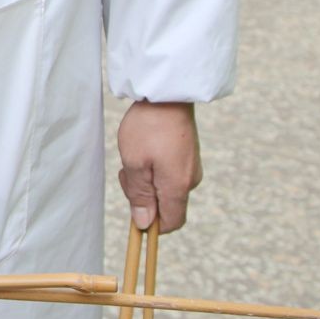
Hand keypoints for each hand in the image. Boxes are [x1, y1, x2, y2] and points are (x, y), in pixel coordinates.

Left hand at [117, 100, 201, 233]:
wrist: (168, 93)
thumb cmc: (148, 127)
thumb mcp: (135, 163)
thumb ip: (140, 196)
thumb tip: (145, 224)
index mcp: (179, 186)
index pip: (172, 223)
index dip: (152, 224)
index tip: (134, 207)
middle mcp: (190, 180)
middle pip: (165, 205)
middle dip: (143, 195)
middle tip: (128, 170)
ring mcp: (191, 167)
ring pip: (165, 187)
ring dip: (146, 178)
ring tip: (134, 154)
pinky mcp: (188, 155)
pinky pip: (169, 173)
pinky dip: (153, 167)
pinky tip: (144, 148)